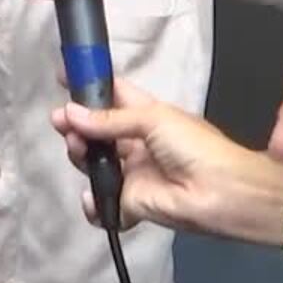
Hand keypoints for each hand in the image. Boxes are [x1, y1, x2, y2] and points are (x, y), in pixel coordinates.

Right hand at [49, 80, 282, 237]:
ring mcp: (133, 175)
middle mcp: (136, 143)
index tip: (63, 77)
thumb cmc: (195, 146)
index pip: (114, 95)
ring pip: (95, 165)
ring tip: (77, 148)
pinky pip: (105, 206)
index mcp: (147, 116)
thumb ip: (110, 119)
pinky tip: (93, 195)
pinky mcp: (131, 205)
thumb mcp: (154, 119)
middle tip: (59, 120)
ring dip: (80, 155)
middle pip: (96, 131)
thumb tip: (70, 112)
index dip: (91, 85)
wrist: (222, 193)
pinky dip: (95, 204)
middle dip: (76, 123)